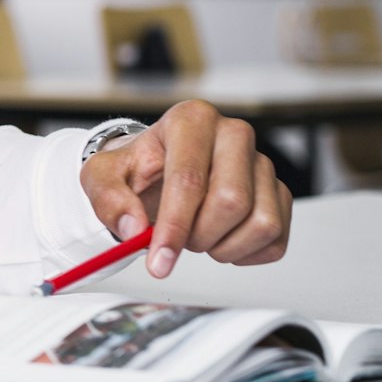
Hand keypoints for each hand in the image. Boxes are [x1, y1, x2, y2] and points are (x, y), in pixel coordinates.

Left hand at [80, 99, 291, 278]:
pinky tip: (220, 241)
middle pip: (232, 201)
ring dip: (223, 246)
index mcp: (190, 120)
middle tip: (177, 238)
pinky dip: (245, 254)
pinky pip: (276, 239)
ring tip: (197, 236)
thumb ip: (109, 200)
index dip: (174, 226)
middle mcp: (233, 134)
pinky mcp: (279, 194)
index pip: (189, 179)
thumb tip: (134, 229)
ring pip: (261, 222)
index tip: (159, 261)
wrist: (157, 175)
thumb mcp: (102, 177)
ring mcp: (262, 164)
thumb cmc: (135, 171)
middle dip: (198, 235)